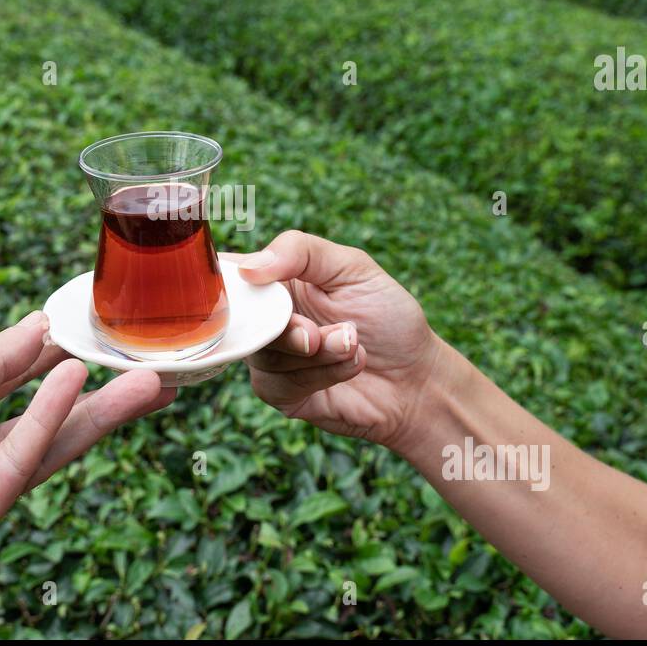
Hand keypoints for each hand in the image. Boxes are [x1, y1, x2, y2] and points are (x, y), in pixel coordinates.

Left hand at [0, 311, 174, 617]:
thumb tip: (42, 326)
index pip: (21, 372)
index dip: (65, 352)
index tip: (111, 330)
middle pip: (49, 412)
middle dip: (104, 390)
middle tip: (157, 367)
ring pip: (52, 440)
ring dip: (102, 409)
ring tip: (154, 381)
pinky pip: (22, 461)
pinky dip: (50, 420)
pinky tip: (79, 383)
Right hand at [227, 231, 441, 450]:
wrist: (417, 378)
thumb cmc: (388, 317)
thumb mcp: (353, 268)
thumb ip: (301, 252)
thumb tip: (249, 266)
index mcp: (277, 280)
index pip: (229, 272)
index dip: (229, 278)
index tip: (255, 285)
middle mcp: (266, 318)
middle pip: (239, 317)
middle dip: (285, 326)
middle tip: (317, 333)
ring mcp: (270, 357)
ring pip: (262, 353)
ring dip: (317, 351)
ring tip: (354, 344)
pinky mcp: (281, 394)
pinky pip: (277, 384)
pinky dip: (320, 374)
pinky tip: (351, 367)